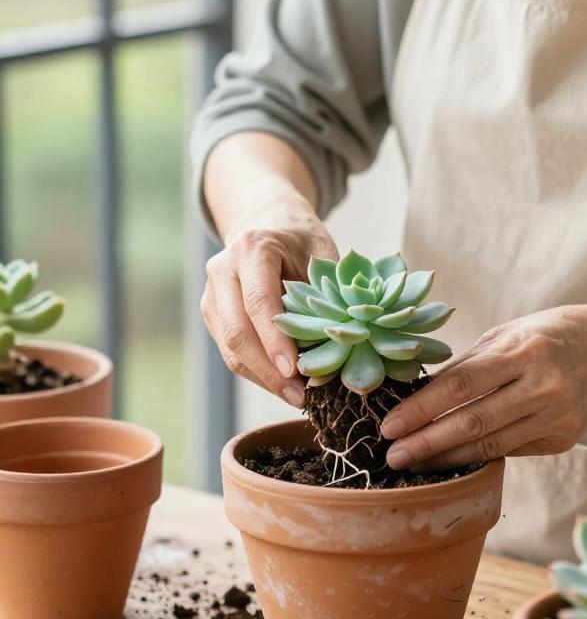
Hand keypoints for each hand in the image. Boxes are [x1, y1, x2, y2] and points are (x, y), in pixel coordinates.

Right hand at [200, 193, 338, 405]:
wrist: (267, 221)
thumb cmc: (301, 239)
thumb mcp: (322, 252)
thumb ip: (328, 291)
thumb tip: (343, 342)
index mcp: (252, 248)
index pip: (258, 301)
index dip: (275, 340)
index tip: (295, 372)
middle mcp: (223, 269)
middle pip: (236, 331)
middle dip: (267, 371)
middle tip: (300, 397)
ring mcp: (212, 294)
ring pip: (229, 348)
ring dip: (262, 378)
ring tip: (296, 397)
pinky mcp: (212, 314)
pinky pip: (230, 351)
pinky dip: (257, 372)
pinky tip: (283, 384)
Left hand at [380, 303, 586, 469]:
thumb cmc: (550, 334)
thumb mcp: (509, 333)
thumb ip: (468, 363)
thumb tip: (418, 393)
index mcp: (524, 351)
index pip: (461, 385)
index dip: (421, 409)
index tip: (389, 425)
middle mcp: (543, 386)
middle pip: (472, 422)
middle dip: (426, 443)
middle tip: (392, 456)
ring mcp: (556, 416)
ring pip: (490, 446)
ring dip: (447, 458)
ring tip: (414, 464)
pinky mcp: (563, 439)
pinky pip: (511, 450)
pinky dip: (479, 455)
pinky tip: (452, 459)